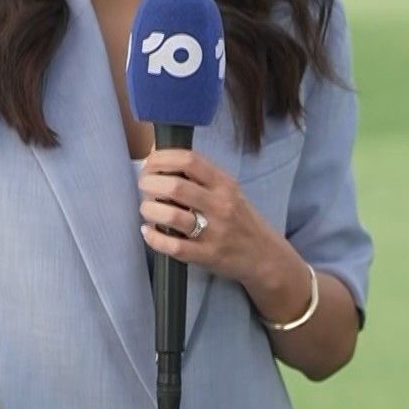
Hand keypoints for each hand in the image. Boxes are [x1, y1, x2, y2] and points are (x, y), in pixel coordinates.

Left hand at [138, 147, 290, 294]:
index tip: (149, 163)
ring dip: (149, 209)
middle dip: (150, 183)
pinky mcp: (206, 255)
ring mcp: (214, 232)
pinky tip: (148, 231)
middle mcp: (221, 205)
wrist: (265, 255)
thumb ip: (199, 175)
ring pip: (171, 216)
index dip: (162, 158)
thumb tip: (157, 153)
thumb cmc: (240, 219)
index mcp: (225, 184)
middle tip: (144, 186)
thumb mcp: (228, 191)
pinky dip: (153, 237)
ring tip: (147, 209)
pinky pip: (172, 246)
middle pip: (175, 187)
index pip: (189, 160)